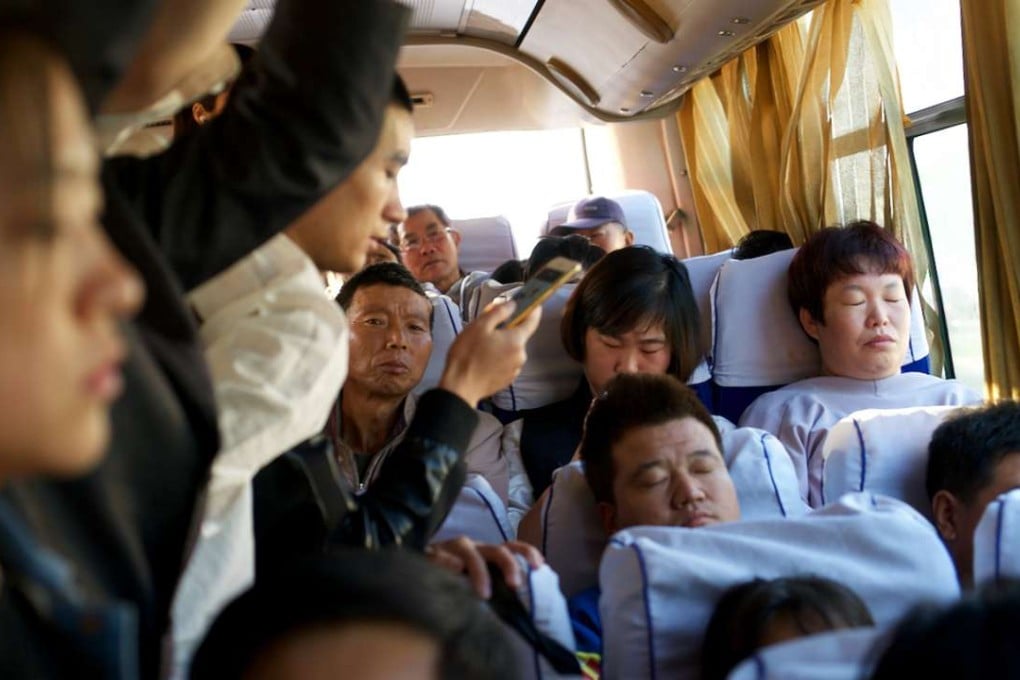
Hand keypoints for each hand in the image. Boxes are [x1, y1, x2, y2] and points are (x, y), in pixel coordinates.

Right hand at [426, 536, 543, 598]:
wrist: (415, 575)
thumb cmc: (453, 585)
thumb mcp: (477, 588)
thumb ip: (496, 592)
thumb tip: (525, 612)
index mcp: (487, 555)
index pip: (513, 548)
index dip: (528, 553)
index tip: (540, 567)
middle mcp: (474, 549)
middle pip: (498, 549)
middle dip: (509, 565)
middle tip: (515, 585)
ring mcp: (452, 549)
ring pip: (470, 552)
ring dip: (480, 571)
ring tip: (484, 594)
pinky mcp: (431, 554)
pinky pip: (440, 557)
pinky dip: (447, 562)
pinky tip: (452, 571)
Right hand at [439, 300, 540, 405]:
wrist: (460, 387)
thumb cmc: (467, 355)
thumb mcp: (479, 326)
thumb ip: (498, 312)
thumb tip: (512, 304)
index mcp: (516, 340)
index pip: (532, 321)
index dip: (533, 310)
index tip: (532, 303)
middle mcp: (520, 355)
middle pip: (519, 336)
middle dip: (507, 329)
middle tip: (488, 328)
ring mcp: (515, 369)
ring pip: (511, 349)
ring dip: (501, 344)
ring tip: (481, 346)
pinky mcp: (507, 379)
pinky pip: (506, 362)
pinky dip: (498, 357)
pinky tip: (483, 359)